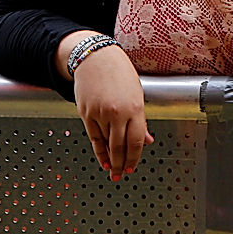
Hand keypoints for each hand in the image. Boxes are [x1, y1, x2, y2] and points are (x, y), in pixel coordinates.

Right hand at [73, 45, 153, 180]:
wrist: (96, 58)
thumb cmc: (119, 72)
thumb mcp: (136, 93)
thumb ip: (140, 119)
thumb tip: (147, 139)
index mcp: (135, 107)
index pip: (136, 140)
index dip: (135, 156)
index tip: (134, 166)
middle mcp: (117, 112)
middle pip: (120, 146)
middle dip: (122, 163)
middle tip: (123, 175)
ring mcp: (100, 114)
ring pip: (106, 144)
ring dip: (110, 160)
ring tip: (113, 171)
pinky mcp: (86, 114)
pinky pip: (93, 137)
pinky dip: (98, 150)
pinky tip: (102, 159)